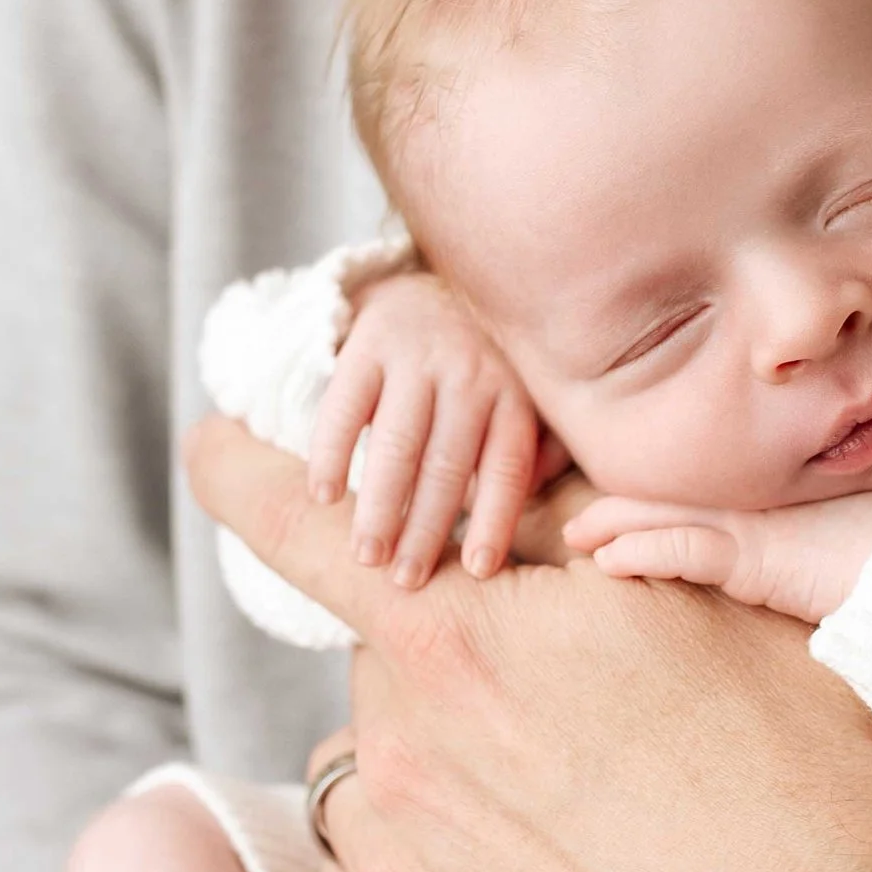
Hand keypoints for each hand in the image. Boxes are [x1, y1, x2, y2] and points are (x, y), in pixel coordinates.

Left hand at [185, 420, 871, 871]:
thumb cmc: (818, 762)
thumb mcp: (714, 595)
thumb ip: (580, 528)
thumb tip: (506, 483)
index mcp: (461, 633)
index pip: (301, 524)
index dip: (248, 475)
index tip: (214, 452)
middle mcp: (400, 752)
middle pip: (382, 672)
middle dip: (453, 673)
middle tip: (579, 717)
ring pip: (374, 790)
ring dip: (436, 787)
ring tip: (576, 822)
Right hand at [307, 270, 562, 585]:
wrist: (429, 291)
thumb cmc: (478, 372)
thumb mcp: (520, 399)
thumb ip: (535, 452)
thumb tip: (547, 512)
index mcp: (513, 395)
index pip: (506, 466)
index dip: (494, 520)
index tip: (479, 571)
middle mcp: (470, 373)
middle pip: (447, 464)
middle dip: (426, 528)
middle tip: (406, 580)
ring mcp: (417, 356)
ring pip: (398, 442)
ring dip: (380, 505)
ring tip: (367, 556)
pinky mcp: (367, 344)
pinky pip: (345, 406)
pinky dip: (331, 452)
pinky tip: (324, 495)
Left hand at [563, 486, 871, 625]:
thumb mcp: (855, 558)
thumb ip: (823, 560)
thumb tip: (827, 581)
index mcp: (786, 508)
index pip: (711, 494)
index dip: (665, 498)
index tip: (624, 505)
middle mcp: (769, 509)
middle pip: (680, 496)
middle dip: (626, 505)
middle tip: (578, 515)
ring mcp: (764, 527)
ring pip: (672, 517)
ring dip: (617, 525)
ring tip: (575, 532)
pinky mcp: (765, 558)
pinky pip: (691, 549)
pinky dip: (644, 551)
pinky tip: (606, 561)